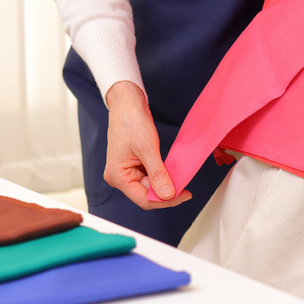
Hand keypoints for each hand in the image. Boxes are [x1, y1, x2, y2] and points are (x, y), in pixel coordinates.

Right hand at [102, 81, 191, 209]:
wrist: (127, 103)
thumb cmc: (131, 121)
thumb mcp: (147, 148)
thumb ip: (158, 174)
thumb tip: (168, 195)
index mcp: (117, 176)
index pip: (144, 199)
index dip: (165, 200)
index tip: (184, 194)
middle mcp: (119, 178)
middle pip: (146, 195)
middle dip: (166, 192)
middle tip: (186, 186)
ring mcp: (125, 172)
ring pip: (149, 187)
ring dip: (164, 184)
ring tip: (179, 177)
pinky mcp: (132, 166)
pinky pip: (149, 177)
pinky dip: (161, 176)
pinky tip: (170, 172)